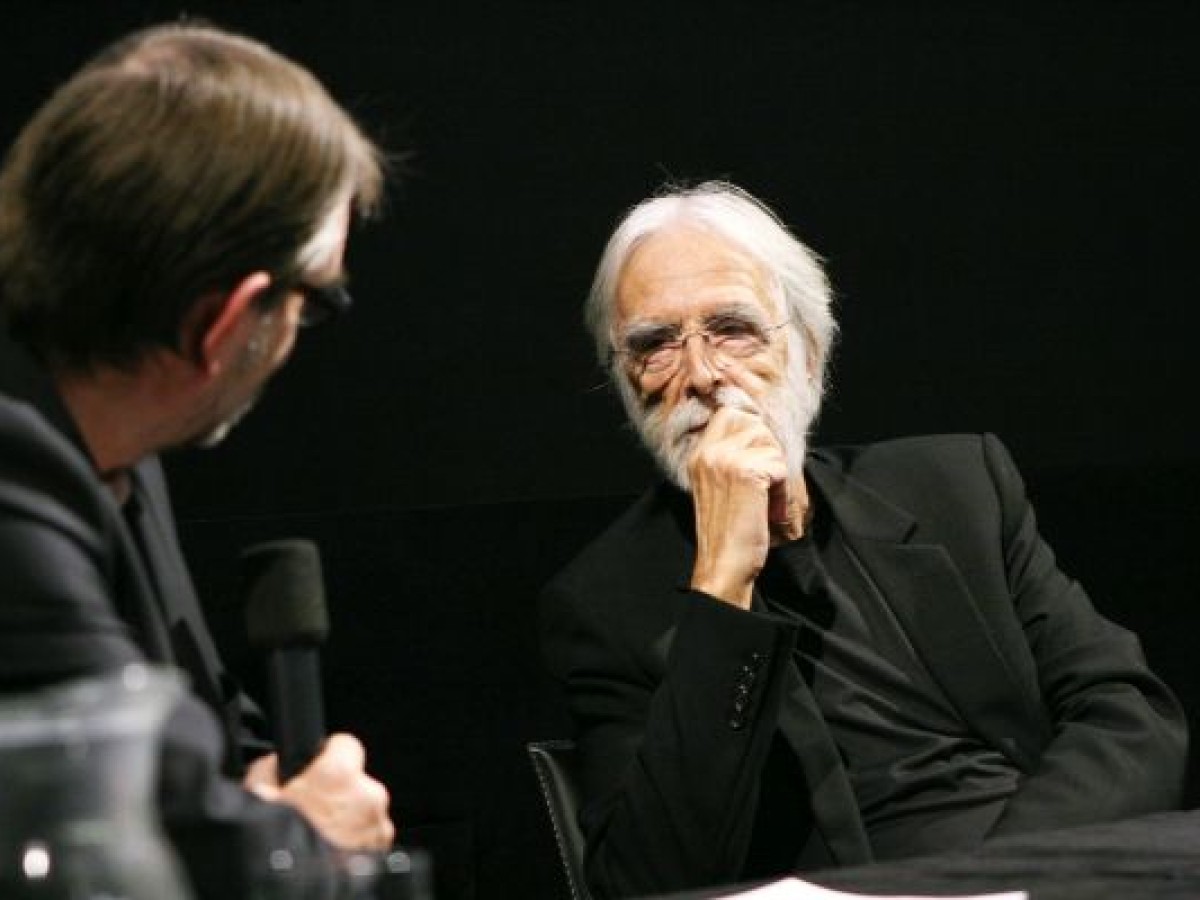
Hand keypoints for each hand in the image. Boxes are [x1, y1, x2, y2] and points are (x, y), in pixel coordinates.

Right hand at [244, 732, 394, 851]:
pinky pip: (370, 838)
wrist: (282, 890)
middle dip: (338, 793)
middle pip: (357, 781)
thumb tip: (279, 763)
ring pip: (365, 811)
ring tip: (319, 837)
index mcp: (339, 774)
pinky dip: (355, 843)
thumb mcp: (255, 793)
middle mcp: (366, 796)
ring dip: (348, 819)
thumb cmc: (271, 846)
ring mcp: (377, 827)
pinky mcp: (380, 852)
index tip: (318, 768)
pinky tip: (332, 853)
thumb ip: (274, 768)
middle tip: (311, 812)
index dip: (328, 755)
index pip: (346, 744)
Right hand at [688, 406, 803, 608]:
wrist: (723, 564)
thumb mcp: (719, 485)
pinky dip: (782, 492)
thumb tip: (761, 429)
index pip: (731, 413)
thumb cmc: (727, 531)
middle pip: (756, 424)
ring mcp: (725, 460)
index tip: (760, 458)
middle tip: (766, 485)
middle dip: (769, 452)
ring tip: (767, 501)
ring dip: (778, 474)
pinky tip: (770, 511)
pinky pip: (780, 467)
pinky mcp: (747, 473)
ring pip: (771, 444)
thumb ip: (731, 456)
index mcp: (699, 453)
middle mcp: (708, 452)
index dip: (753, 429)